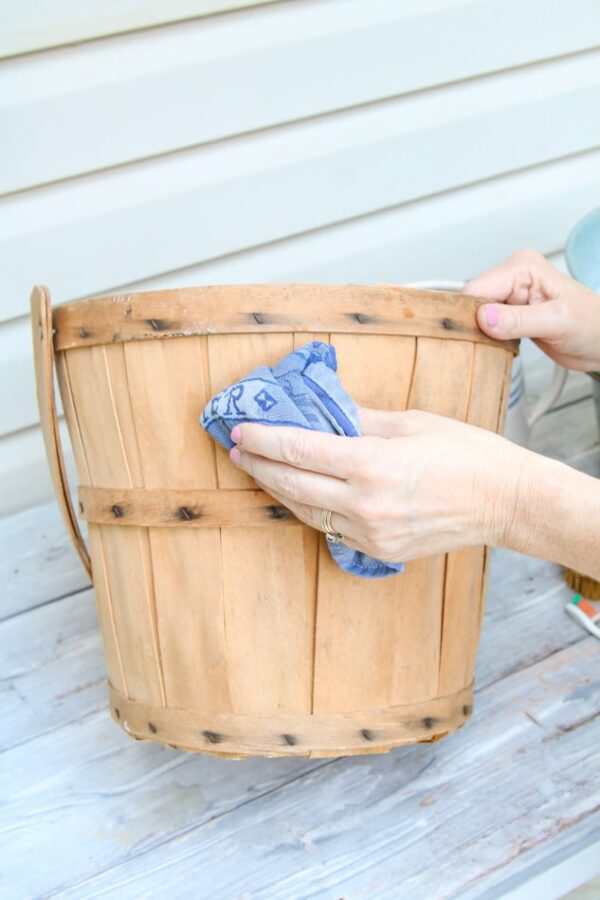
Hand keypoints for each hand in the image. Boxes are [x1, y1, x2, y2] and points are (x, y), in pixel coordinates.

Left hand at [228, 411, 527, 561]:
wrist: (505, 502)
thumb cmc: (467, 454)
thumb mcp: (411, 422)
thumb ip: (361, 420)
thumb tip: (326, 412)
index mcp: (372, 463)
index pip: (299, 449)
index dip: (264, 438)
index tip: (241, 429)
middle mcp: (365, 503)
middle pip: (291, 484)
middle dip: (258, 464)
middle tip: (237, 448)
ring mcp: (370, 533)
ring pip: (306, 512)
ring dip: (277, 490)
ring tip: (258, 469)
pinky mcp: (378, 551)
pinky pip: (330, 529)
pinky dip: (310, 510)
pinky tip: (298, 495)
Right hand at [464, 249, 599, 370]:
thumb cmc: (592, 325)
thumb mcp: (557, 322)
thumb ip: (518, 320)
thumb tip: (483, 317)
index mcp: (523, 267)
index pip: (478, 287)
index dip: (469, 312)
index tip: (467, 335)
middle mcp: (513, 277)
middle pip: (472, 300)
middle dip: (471, 324)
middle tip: (480, 346)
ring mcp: (510, 296)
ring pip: (474, 314)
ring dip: (477, 333)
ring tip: (493, 346)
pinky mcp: (509, 313)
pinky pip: (483, 324)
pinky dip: (484, 338)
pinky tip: (495, 346)